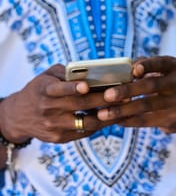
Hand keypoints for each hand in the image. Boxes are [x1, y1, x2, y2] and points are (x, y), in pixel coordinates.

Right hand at [0, 64, 119, 143]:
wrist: (19, 116)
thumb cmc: (39, 89)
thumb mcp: (47, 75)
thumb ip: (66, 72)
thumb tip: (91, 70)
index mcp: (44, 90)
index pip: (58, 89)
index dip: (72, 88)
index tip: (86, 86)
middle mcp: (48, 109)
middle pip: (79, 106)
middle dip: (102, 100)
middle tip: (122, 94)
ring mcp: (53, 126)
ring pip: (85, 123)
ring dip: (106, 115)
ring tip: (121, 107)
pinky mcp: (59, 138)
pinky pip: (83, 133)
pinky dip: (98, 125)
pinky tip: (109, 116)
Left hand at [97, 56, 175, 133]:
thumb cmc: (165, 83)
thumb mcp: (161, 70)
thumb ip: (143, 65)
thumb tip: (121, 68)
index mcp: (173, 66)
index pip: (160, 63)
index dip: (148, 66)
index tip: (134, 70)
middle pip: (150, 86)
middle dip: (127, 90)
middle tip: (107, 95)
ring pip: (146, 106)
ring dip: (122, 110)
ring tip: (103, 113)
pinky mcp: (172, 120)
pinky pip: (146, 120)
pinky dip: (128, 120)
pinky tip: (115, 120)